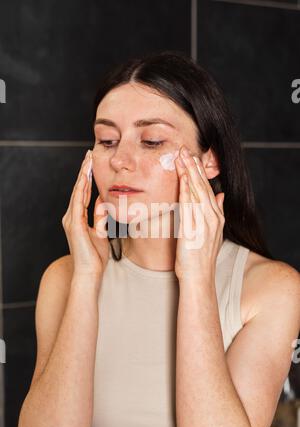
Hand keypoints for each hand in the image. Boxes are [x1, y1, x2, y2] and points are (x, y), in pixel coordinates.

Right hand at [62, 150, 109, 276]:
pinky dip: (81, 189)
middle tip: (88, 155)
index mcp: (77, 218)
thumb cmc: (95, 256)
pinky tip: (85, 178)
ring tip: (87, 161)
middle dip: (83, 171)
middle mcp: (71, 217)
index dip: (86, 178)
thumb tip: (101, 201)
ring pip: (76, 192)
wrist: (90, 272)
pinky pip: (78, 202)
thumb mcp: (101, 231)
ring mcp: (71, 220)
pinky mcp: (75, 225)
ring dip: (82, 176)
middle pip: (77, 189)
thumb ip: (99, 216)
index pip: (81, 193)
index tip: (91, 164)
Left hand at [174, 146, 224, 281]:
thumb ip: (216, 213)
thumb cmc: (200, 258)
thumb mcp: (213, 233)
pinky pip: (189, 206)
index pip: (207, 189)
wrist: (198, 277)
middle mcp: (211, 218)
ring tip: (182, 157)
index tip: (192, 157)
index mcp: (215, 217)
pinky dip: (185, 191)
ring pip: (196, 192)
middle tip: (185, 149)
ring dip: (188, 173)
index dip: (199, 172)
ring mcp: (203, 223)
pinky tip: (181, 179)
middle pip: (201, 187)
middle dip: (193, 167)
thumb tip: (220, 196)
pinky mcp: (192, 230)